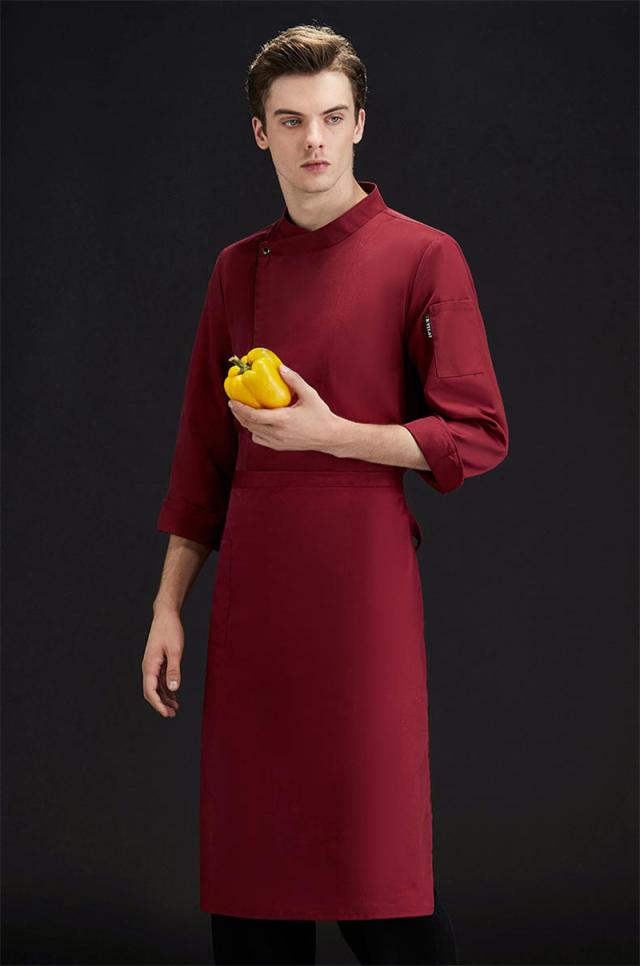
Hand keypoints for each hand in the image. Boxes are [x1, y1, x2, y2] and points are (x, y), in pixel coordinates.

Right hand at [142, 607, 183, 717]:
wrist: (166, 615)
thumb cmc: (170, 630)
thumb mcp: (175, 650)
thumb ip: (174, 669)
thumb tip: (173, 688)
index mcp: (150, 665)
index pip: (150, 691)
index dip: (158, 704)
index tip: (167, 714)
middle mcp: (148, 667)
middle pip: (151, 692)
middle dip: (160, 704)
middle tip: (172, 714)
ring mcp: (152, 665)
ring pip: (155, 687)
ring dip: (164, 698)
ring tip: (175, 708)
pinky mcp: (157, 662)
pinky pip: (159, 680)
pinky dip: (166, 689)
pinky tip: (174, 695)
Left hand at [227, 364, 342, 452]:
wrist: (330, 437)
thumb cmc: (321, 415)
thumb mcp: (309, 395)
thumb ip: (294, 380)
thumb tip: (280, 367)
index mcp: (282, 420)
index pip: (253, 416)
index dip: (240, 408)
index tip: (232, 400)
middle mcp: (277, 433)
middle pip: (249, 425)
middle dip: (239, 414)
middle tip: (234, 403)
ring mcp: (277, 442)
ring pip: (253, 433)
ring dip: (246, 423)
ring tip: (244, 411)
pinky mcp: (279, 447)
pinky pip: (260, 440)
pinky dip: (255, 431)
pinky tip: (258, 423)